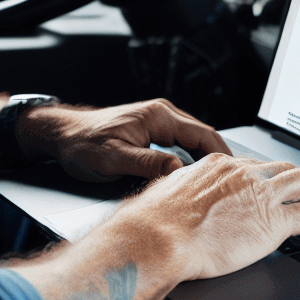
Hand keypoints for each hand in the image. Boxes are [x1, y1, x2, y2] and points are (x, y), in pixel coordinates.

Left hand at [17, 98, 230, 181]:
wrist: (62, 135)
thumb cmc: (83, 144)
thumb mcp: (115, 157)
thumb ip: (148, 163)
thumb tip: (178, 170)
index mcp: (159, 116)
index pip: (203, 134)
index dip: (223, 154)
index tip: (238, 173)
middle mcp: (162, 115)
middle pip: (203, 137)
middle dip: (221, 158)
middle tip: (237, 182)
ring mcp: (157, 124)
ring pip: (193, 142)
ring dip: (207, 160)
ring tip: (221, 183)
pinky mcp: (150, 134)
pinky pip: (180, 146)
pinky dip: (192, 160)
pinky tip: (195, 177)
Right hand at [125, 153, 299, 279]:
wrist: (159, 237)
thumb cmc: (154, 221)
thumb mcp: (168, 191)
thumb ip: (182, 190)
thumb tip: (176, 198)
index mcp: (218, 165)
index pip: (251, 165)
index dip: (261, 179)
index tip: (262, 190)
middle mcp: (243, 173)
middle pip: (281, 166)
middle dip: (292, 181)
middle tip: (296, 196)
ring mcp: (260, 195)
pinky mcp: (273, 222)